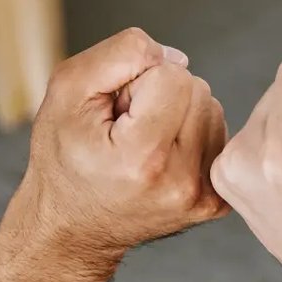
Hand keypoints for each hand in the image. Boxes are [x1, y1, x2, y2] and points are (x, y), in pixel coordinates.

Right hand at [13, 28, 229, 265]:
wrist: (71, 227)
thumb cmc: (63, 158)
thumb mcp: (66, 91)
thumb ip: (119, 54)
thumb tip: (174, 57)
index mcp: (143, 157)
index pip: (173, 75)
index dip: (138, 82)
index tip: (115, 113)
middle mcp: (179, 182)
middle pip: (197, 90)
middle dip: (160, 96)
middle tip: (125, 129)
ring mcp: (201, 197)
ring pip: (212, 110)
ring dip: (178, 114)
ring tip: (141, 143)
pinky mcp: (214, 203)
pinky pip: (218, 137)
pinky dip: (191, 137)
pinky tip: (161, 156)